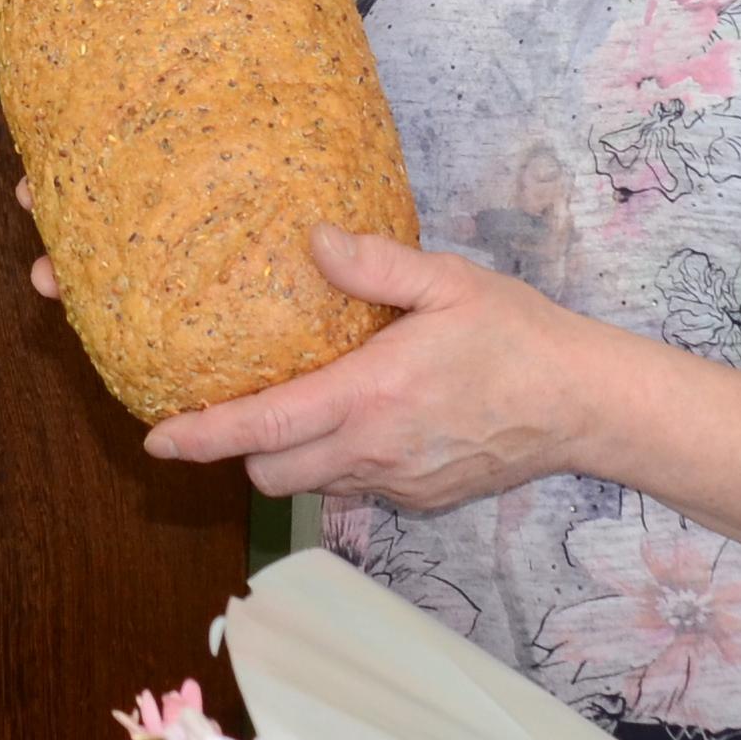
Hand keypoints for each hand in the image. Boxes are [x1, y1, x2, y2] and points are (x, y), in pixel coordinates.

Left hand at [138, 227, 621, 508]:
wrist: (583, 404)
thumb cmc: (518, 336)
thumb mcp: (448, 281)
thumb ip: (375, 264)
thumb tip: (314, 239)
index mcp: (369, 396)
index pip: (264, 427)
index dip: (202, 437)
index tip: (156, 440)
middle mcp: (374, 451)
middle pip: (271, 473)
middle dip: (243, 449)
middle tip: (240, 407)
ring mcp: (398, 483)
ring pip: (313, 485)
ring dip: (293, 457)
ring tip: (305, 409)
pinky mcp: (421, 500)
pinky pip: (357, 489)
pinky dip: (343, 463)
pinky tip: (367, 423)